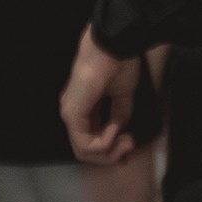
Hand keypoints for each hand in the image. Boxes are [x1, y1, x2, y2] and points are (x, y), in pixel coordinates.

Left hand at [60, 24, 143, 164]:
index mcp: (84, 107)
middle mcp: (73, 113)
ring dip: (108, 151)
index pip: (92, 139)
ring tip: (126, 140)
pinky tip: (115, 131)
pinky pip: (84, 143)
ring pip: (83, 151)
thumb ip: (120, 113)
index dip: (112, 147)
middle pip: (86, 150)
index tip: (130, 139)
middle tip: (129, 144)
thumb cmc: (117, 63)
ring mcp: (70, 115)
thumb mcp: (123, 93)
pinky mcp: (72, 115)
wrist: (113, 47)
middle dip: (111, 154)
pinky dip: (103, 143)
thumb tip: (120, 129)